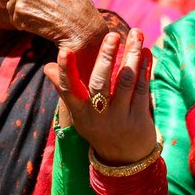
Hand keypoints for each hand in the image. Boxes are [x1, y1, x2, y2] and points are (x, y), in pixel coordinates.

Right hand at [45, 28, 155, 165]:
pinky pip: (142, 89)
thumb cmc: (99, 127)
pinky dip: (145, 69)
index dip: (66, 71)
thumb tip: (47, 67)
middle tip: (112, 34)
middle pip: (100, 83)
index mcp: (80, 113)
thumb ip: (67, 90)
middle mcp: (98, 116)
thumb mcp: (79, 113)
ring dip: (132, 56)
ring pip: (125, 82)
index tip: (65, 50)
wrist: (124, 160)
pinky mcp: (139, 119)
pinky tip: (147, 52)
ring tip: (136, 35)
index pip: (69, 90)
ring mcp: (119, 118)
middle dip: (106, 57)